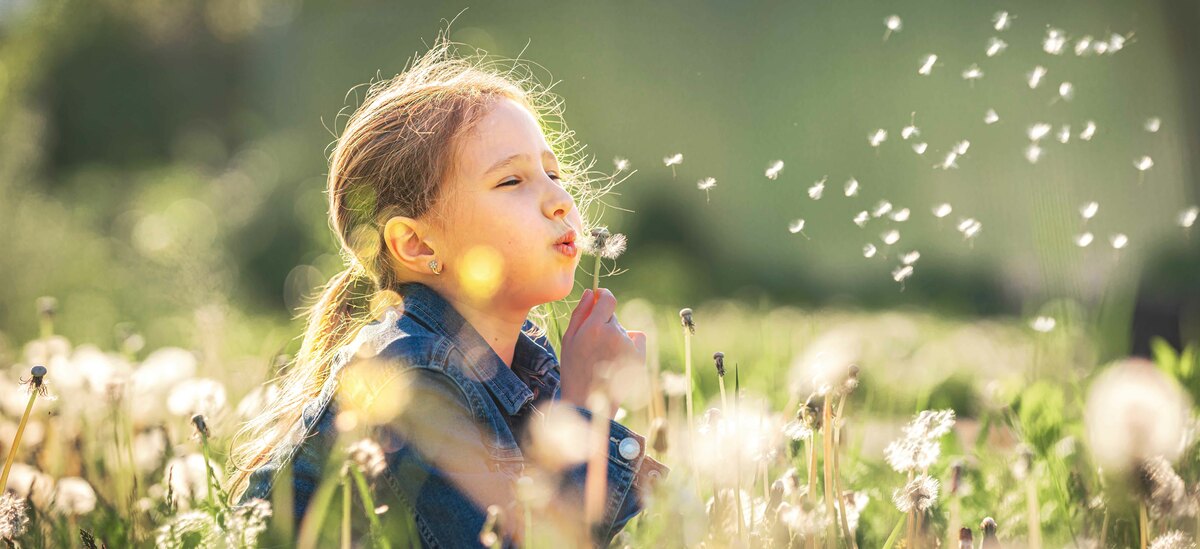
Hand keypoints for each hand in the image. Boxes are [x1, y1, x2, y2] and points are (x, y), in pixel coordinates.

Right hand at [558, 288, 646, 416]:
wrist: (588, 402)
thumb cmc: (573, 370)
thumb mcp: (569, 340)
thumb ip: (580, 313)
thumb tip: (591, 293)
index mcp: (594, 328)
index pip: (608, 299)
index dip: (604, 295)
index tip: (600, 297)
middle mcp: (614, 334)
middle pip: (613, 316)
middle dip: (605, 323)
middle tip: (594, 344)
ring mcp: (628, 346)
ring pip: (623, 329)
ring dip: (615, 336)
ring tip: (603, 357)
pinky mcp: (639, 357)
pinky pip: (637, 338)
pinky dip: (631, 342)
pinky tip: (618, 357)